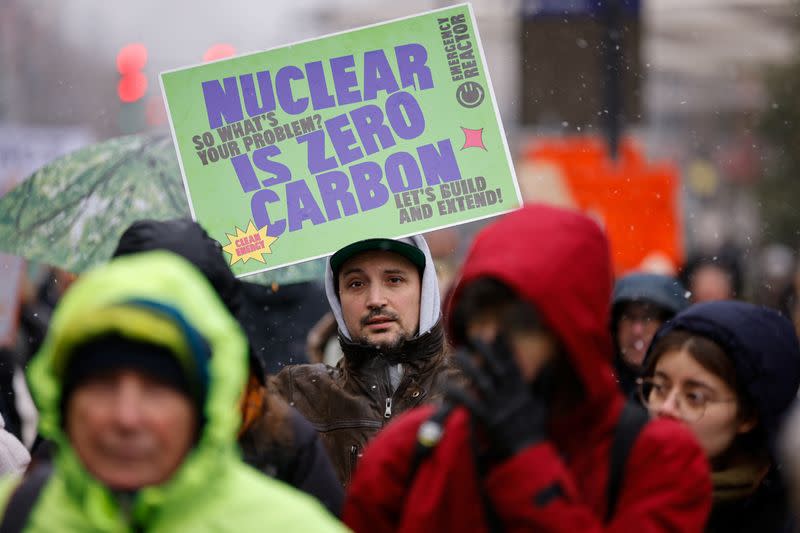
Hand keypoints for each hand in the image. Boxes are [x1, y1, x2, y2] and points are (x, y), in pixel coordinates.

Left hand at [447, 336, 548, 458]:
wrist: (528, 456)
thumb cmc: (534, 430)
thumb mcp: (543, 405)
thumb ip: (544, 384)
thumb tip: (548, 365)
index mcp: (522, 390)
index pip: (513, 363)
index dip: (504, 346)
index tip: (496, 331)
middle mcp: (510, 395)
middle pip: (496, 367)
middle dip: (485, 350)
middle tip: (474, 336)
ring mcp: (498, 407)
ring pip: (481, 381)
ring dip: (469, 366)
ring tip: (457, 354)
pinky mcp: (487, 420)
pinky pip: (469, 402)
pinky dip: (457, 391)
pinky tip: (446, 382)